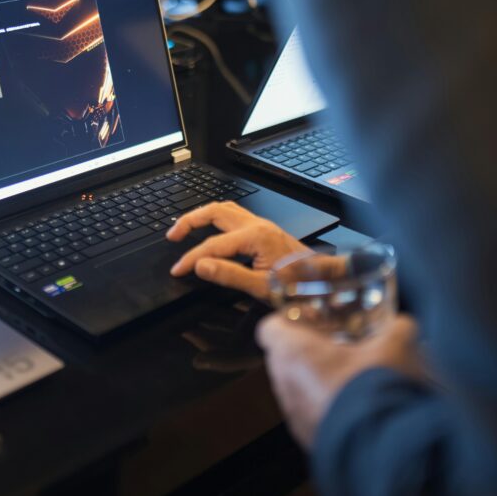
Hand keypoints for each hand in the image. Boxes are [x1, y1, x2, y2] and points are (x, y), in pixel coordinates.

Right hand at [167, 201, 305, 300]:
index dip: (191, 258)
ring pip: (225, 208)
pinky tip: (212, 228)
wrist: (324, 281)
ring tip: (186, 227)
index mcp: (255, 237)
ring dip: (203, 215)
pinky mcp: (264, 229)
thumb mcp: (261, 286)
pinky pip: (234, 214)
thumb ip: (229, 275)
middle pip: (215, 211)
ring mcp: (261, 224)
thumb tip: (200, 266)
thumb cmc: (299, 285)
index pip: (212, 245)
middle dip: (190, 220)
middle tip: (173, 234)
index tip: (177, 269)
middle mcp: (257, 225)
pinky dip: (216, 218)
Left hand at [257, 313, 425, 448]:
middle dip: (308, 350)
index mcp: (293, 353)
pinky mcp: (308, 439)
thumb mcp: (394, 348)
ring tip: (351, 376)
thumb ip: (396, 329)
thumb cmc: (374, 390)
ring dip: (318, 380)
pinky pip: (311, 414)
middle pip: (283, 357)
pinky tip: (355, 405)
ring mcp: (293, 415)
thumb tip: (403, 325)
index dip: (287, 320)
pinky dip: (327, 406)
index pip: (268, 328)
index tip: (309, 318)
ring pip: (297, 387)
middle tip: (337, 344)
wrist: (382, 451)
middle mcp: (284, 383)